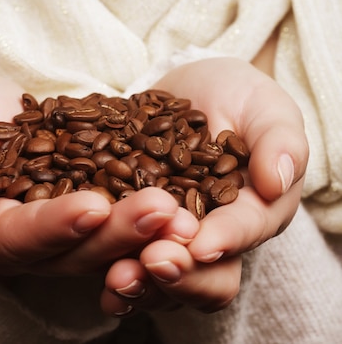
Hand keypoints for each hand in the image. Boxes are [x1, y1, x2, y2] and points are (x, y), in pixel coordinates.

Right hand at [0, 72, 196, 275]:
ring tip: (181, 211)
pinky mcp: (80, 214)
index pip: (12, 239)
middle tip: (162, 211)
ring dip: (141, 230)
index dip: (53, 226)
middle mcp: (14, 247)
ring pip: (99, 244)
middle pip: (66, 252)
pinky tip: (183, 200)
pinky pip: (115, 220)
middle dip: (115, 234)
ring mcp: (52, 234)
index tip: (94, 206)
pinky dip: (145, 213)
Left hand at [100, 57, 307, 314]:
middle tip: (152, 259)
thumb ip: (279, 142)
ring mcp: (171, 236)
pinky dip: (110, 269)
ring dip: (140, 282)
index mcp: (253, 211)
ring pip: (161, 278)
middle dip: (179, 272)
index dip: (225, 239)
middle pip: (204, 276)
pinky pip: (123, 258)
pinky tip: (92, 274)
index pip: (244, 232)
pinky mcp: (133, 226)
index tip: (202, 242)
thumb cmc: (239, 97)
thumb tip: (276, 180)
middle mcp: (213, 235)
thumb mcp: (267, 109)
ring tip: (117, 276)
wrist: (193, 90)